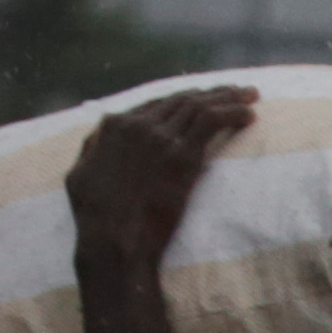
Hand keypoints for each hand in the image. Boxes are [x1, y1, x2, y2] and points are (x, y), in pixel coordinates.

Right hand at [67, 87, 253, 301]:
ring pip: (200, 105)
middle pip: (182, 99)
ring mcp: (160, 137)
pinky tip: (250, 115)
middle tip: (237, 91)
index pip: (157, 103)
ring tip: (251, 95)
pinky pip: (212, 121)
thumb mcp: (80, 175)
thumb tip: (98, 138)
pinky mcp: (182, 156)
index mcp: (114, 126)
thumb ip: (92, 151)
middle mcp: (137, 124)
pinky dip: (232, 113)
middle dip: (212, 92)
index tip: (205, 99)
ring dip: (228, 97)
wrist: (113, 241)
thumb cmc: (96, 219)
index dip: (184, 100)